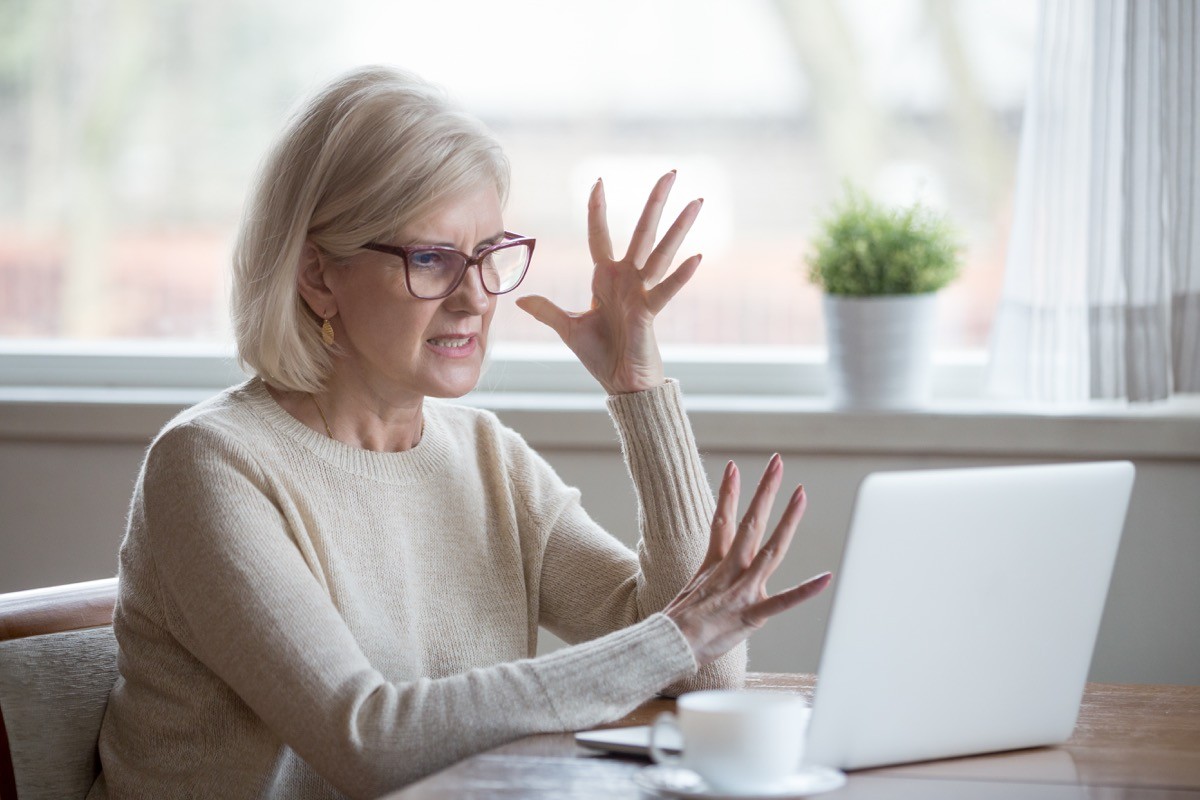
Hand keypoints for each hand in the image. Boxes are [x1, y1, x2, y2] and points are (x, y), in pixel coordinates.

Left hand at [516, 171, 702, 394]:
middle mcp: (627, 279)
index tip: (598, 181)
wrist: (621, 383)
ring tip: (697, 201)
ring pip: (661, 252)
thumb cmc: (601, 355)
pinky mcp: (650, 313)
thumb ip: (548, 311)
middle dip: (655, 202)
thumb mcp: (569, 329)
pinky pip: (666, 290)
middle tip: (671, 172)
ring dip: (679, 227)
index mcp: (606, 279)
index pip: (599, 235)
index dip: (597, 209)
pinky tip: (697, 257)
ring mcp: (641, 293)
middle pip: (642, 232)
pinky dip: (680, 276)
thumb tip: (520, 299)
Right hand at [664, 454, 831, 666]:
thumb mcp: (694, 590)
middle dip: (765, 490)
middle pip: (751, 522)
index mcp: (716, 564)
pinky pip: (783, 601)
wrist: (668, 646)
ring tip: (801, 494)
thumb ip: (712, 576)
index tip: (733, 466)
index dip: (729, 492)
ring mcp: (743, 589)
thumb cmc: (679, 624)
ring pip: (770, 549)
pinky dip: (805, 591)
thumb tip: (719, 571)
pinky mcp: (752, 613)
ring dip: (788, 520)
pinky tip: (826, 578)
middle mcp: (731, 570)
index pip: (723, 520)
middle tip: (777, 461)